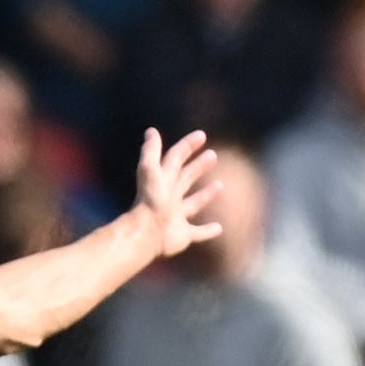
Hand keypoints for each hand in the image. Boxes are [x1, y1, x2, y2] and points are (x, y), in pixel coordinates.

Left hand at [130, 127, 220, 259]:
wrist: (145, 233)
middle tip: (213, 155)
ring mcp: (175, 216)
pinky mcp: (182, 235)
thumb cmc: (150, 201)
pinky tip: (218, 228)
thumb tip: (151, 130)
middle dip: (198, 167)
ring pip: (193, 203)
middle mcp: (169, 197)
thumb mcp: (149, 171)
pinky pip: (197, 233)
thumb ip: (151, 151)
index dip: (187, 146)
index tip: (201, 135)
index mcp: (162, 181)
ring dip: (205, 195)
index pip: (175, 158)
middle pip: (185, 178)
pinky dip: (207, 231)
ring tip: (219, 185)